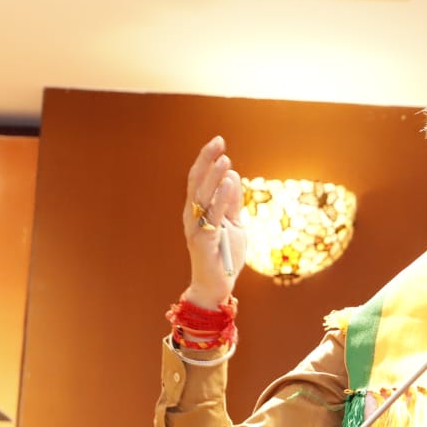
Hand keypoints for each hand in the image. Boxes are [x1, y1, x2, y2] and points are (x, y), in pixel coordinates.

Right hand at [181, 136, 247, 307]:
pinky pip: (212, 215)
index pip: (199, 179)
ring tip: (224, 158)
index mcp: (197, 210)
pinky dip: (220, 198)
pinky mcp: (203, 241)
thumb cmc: (225, 256)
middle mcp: (191, 216)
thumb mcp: (234, 224)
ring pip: (202, 196)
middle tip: (218, 141)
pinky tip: (227, 182)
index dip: (207, 159)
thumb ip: (232, 202)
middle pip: (197, 182)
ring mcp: (195, 228)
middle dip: (207, 160)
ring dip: (213, 175)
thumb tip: (232, 176)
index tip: (219, 141)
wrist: (217, 286)